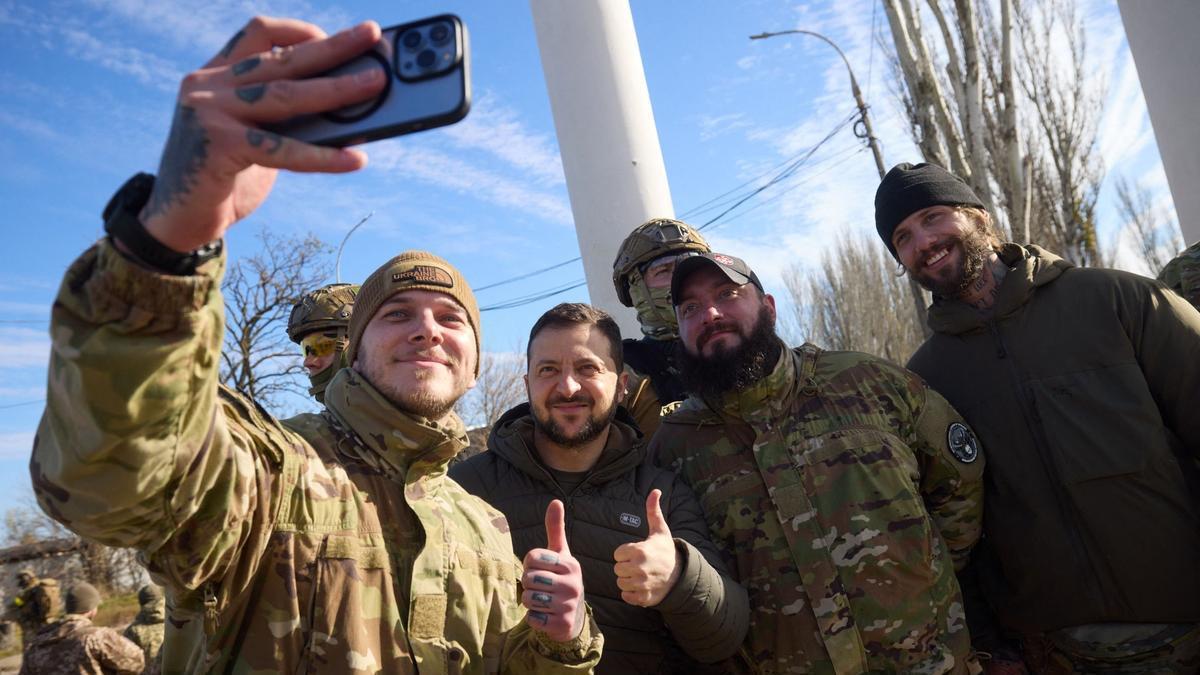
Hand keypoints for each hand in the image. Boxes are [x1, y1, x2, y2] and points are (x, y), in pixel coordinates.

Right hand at [139, 16, 387, 252]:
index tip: (337, 37)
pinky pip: (282, 149)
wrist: (178, 221)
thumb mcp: (253, 136)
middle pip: (281, 58)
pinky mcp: (217, 147)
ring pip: (285, 95)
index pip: (258, 33)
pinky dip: (322, 156)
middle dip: (332, 47)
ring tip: (374, 86)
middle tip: (371, 36)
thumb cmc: (223, 178)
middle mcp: (207, 85)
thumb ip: (284, 118)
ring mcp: (209, 112)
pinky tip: (354, 158)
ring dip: (335, 89)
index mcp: (215, 75)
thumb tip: (347, 109)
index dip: (299, 31)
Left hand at [522, 500, 585, 641]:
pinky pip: (532, 618)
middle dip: (528, 584)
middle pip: (529, 579)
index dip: (530, 565)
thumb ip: (555, 528)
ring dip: (529, 601)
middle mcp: (573, 584)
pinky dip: (534, 617)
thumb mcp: (560, 554)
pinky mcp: (562, 625)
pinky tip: (545, 615)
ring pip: (529, 599)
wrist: (573, 615)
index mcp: (571, 564)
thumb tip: (555, 501)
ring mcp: (568, 606)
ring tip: (542, 600)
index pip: (532, 558)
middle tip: (540, 587)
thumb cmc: (561, 578)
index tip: (541, 569)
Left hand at [613, 489, 680, 606]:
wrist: (680, 574)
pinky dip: (631, 594)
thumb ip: (653, 510)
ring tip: (640, 575)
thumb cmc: (665, 550)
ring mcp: (642, 584)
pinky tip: (640, 587)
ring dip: (628, 580)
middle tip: (638, 564)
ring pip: (620, 584)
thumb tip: (655, 490)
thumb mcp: (660, 530)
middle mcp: (640, 568)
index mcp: (640, 551)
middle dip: (625, 567)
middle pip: (617, 569)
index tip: (636, 553)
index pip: (617, 554)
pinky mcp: (644, 598)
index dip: (625, 553)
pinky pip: (626, 597)